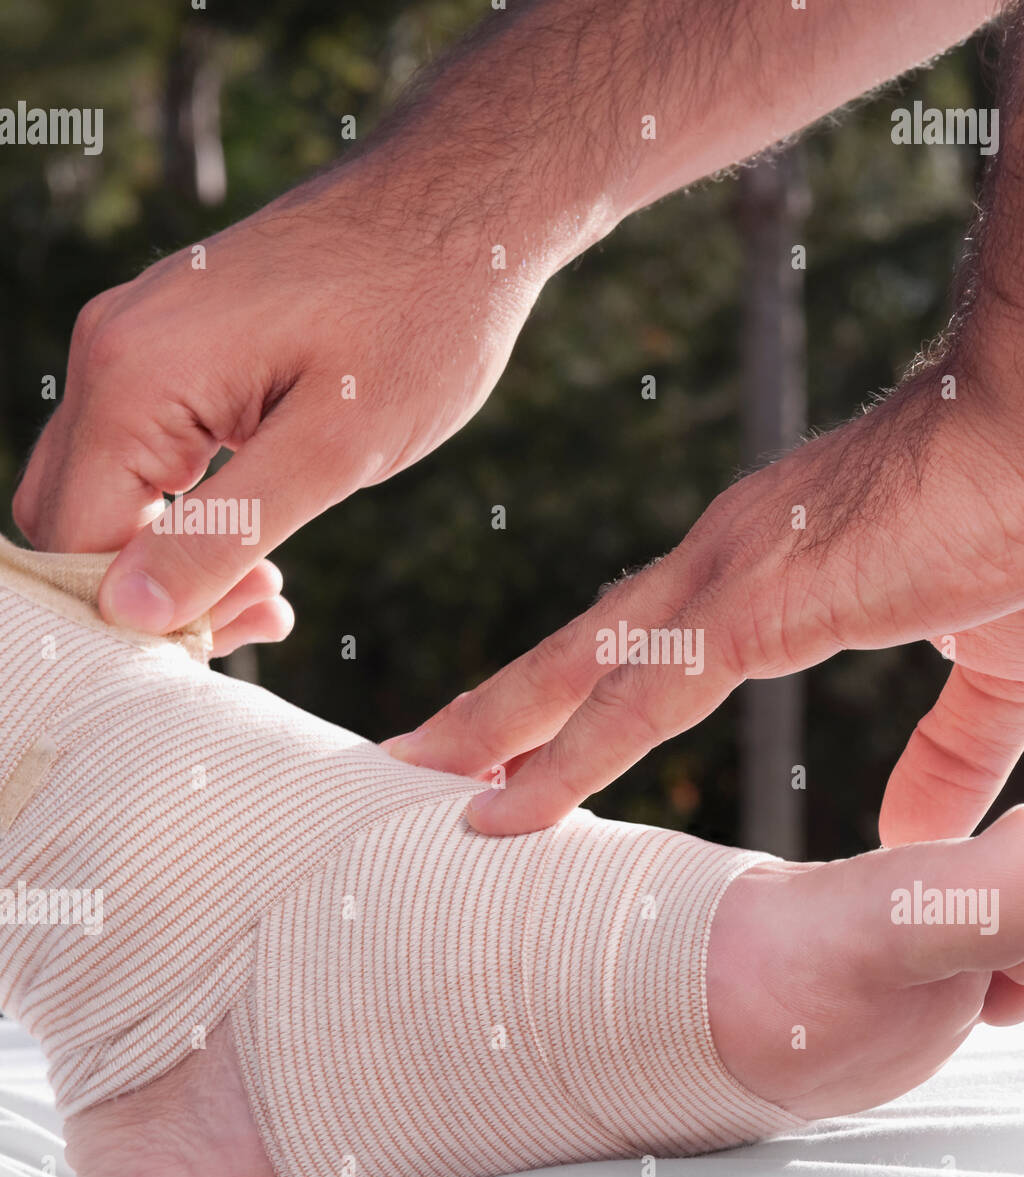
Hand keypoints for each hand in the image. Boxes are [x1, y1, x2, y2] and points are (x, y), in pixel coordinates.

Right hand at [14, 152, 560, 656]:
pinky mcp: (180, 347)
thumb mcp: (333, 450)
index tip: (232, 635)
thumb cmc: (418, 319)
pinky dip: (190, 512)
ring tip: (274, 592)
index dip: (137, 613)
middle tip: (260, 615)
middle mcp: (112, 353)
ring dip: (175, 556)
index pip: (73, 539)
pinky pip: (148, 453)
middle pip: (73, 517)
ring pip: (110, 489)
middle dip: (149, 590)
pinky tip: (265, 546)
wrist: (463, 208)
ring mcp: (140, 343)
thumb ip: (226, 532)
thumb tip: (132, 614)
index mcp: (133, 378)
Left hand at [386, 366, 1023, 841]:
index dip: (587, 692)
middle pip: (587, 649)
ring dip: (493, 728)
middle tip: (420, 757)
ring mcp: (730, 578)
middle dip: (502, 708)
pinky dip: (559, 760)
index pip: (655, 643)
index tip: (530, 741)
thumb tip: (918, 832)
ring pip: (579, 671)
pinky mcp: (755, 605)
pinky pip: (632, 701)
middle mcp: (729, 565)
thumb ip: (954, 749)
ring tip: (413, 777)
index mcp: (778, 570)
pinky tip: (501, 812)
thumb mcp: (1004, 661)